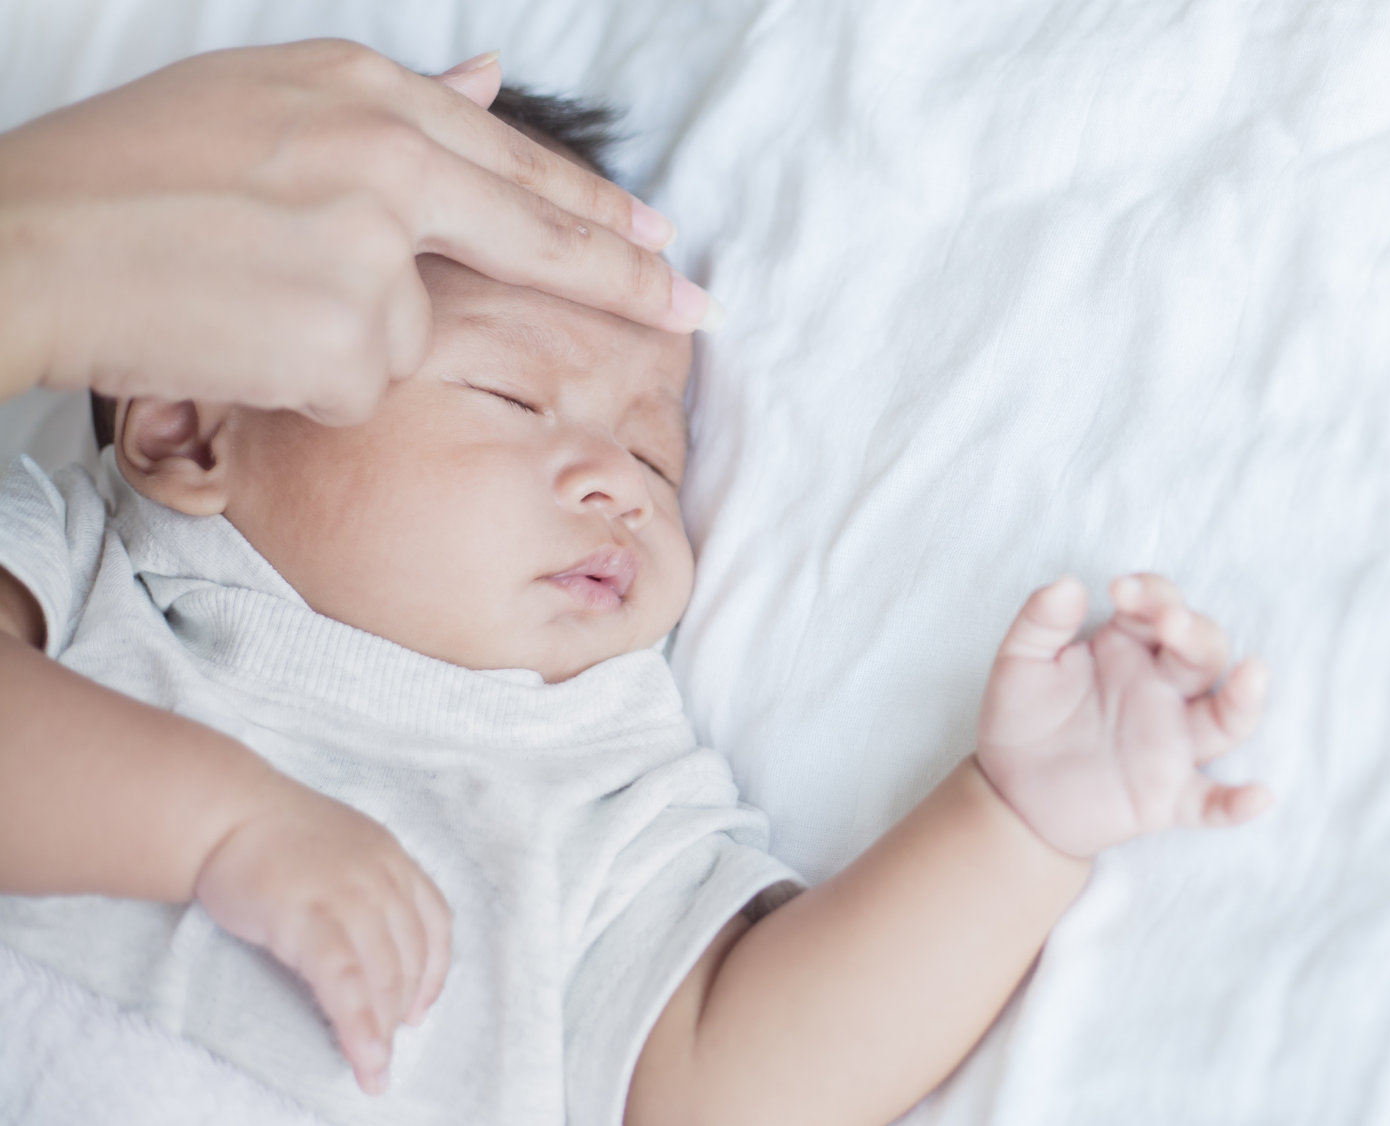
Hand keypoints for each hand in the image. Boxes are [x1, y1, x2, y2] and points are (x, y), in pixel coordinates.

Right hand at [0, 40, 715, 423]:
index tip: (655, 237)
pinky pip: (368, 382)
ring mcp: (375, 243)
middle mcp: (385, 155)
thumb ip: (388, 106)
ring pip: (420, 327)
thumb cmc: (116, 177)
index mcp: (359, 87)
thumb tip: (492, 78)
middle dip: (623, 277)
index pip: (509, 153)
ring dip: (350, 337)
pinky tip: (241, 341)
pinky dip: (314, 381)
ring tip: (243, 300)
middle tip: (695, 306)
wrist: (21, 246)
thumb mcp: (256, 102)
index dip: (589, 204)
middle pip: (535, 229)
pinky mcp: (354, 331)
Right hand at [193, 779, 451, 1095]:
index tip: (421, 1007)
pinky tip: (363, 1056)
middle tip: (385, 1047)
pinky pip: (346, 985)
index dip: (434, 973)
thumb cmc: (268, 835)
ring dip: (382, 1030)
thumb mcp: (339, 850)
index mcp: (393, 859)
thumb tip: (369, 943)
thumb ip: (363, 888)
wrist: (222, 813)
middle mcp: (383, 877)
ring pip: (384, 977)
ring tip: (374, 1066)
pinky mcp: (312, 919)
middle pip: (409, 957)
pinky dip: (358, 1026)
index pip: (435, 923)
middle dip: (401, 1010)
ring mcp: (350, 897)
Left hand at [975, 574, 1271, 857]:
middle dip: (1194, 634)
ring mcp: (1172, 743)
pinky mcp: (1168, 797)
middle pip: (1203, 654)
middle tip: (1170, 622)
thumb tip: (1068, 585)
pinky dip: (1236, 803)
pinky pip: (1210, 802)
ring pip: (1224, 720)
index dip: (1152, 595)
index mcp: (1131, 649)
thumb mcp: (1019, 664)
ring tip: (1253, 674)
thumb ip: (1040, 623)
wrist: (1013, 792)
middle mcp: (1163, 690)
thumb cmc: (1025, 718)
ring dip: (1242, 699)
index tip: (1121, 591)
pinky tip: (1258, 796)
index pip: (1161, 608)